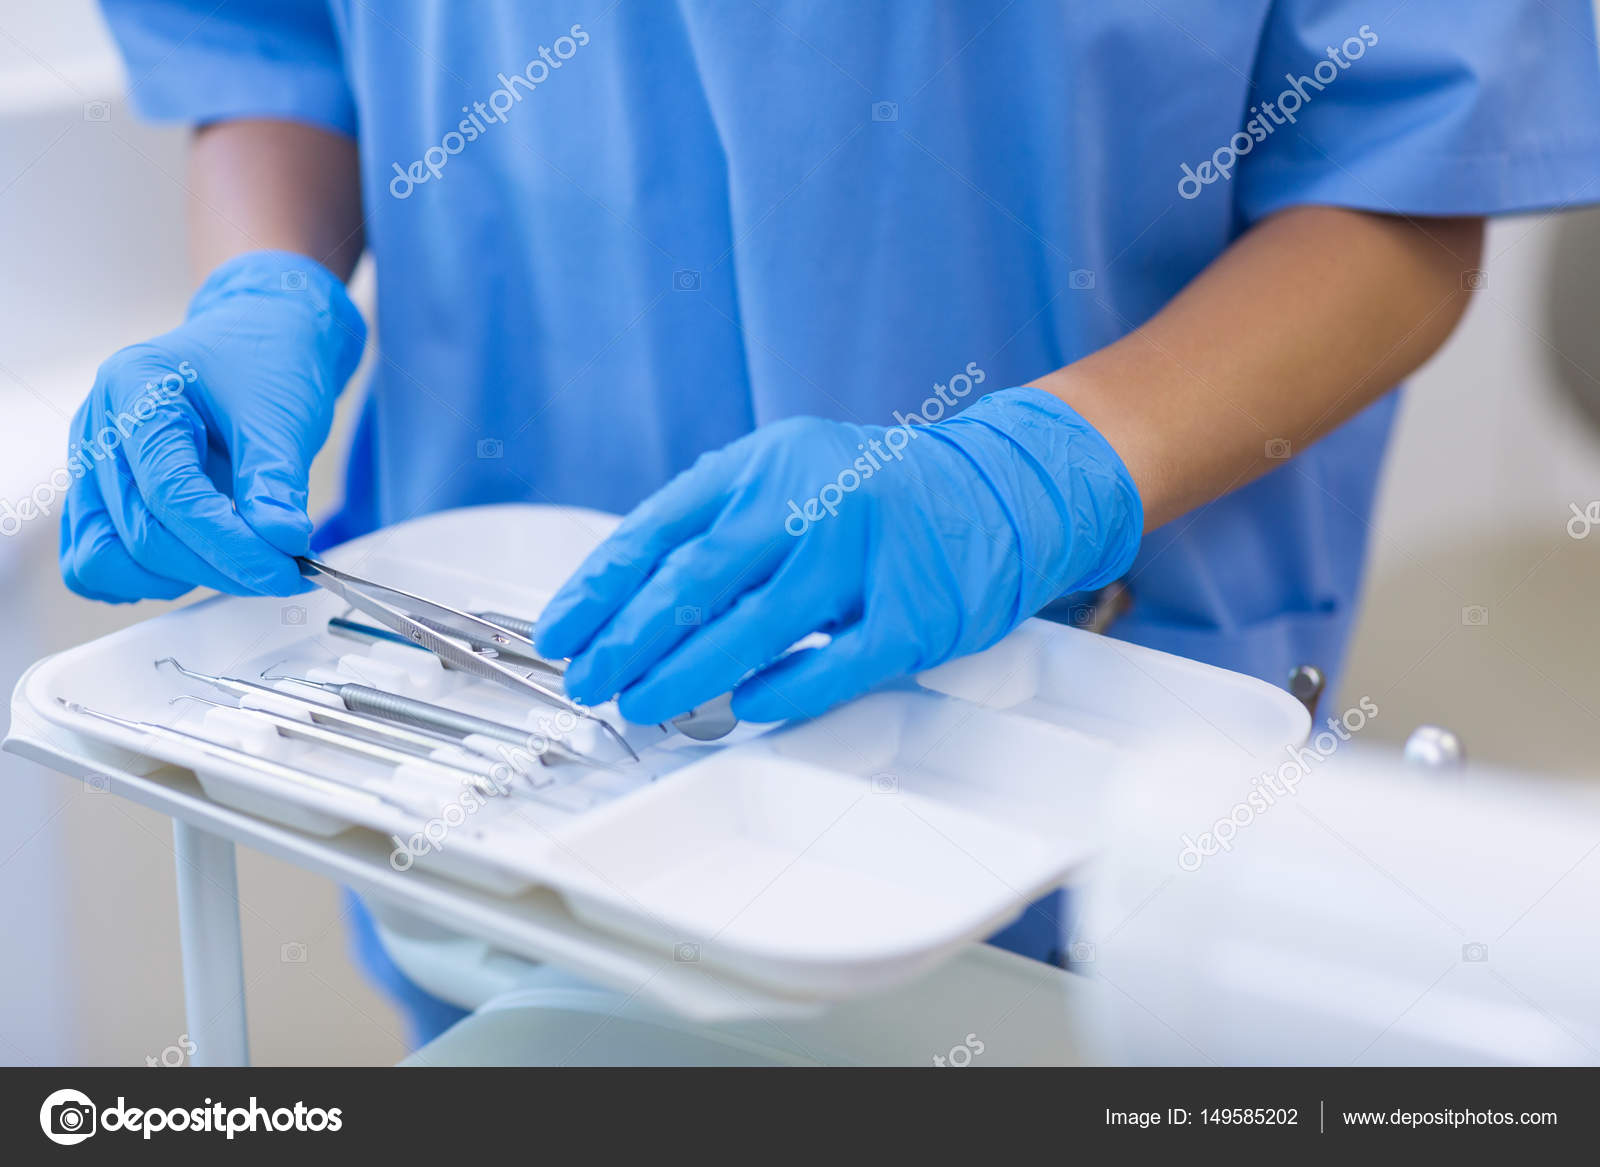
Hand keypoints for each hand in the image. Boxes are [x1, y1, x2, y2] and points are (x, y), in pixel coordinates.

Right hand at [59, 250, 365, 601]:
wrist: (261, 338)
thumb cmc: (267, 360)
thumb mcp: (283, 412)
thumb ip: (276, 481)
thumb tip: (282, 544)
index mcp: (135, 387)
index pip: (170, 492)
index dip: (230, 545)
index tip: (285, 571)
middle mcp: (98, 428)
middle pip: (140, 533)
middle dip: (217, 566)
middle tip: (283, 573)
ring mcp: (93, 465)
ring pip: (109, 558)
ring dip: (180, 578)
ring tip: (242, 562)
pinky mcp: (102, 496)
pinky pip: (96, 561)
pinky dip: (145, 578)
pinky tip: (201, 563)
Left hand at [536, 387, 1142, 723]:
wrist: (1000, 492)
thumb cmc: (878, 494)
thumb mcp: (791, 474)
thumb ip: (720, 522)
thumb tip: (628, 601)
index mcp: (767, 463)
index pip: (660, 528)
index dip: (600, 587)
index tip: (561, 632)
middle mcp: (812, 499)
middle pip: (695, 579)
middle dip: (627, 639)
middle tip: (590, 680)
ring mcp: (866, 555)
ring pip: (754, 626)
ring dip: (684, 674)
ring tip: (643, 703)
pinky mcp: (914, 613)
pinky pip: (835, 665)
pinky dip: (782, 690)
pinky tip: (742, 707)